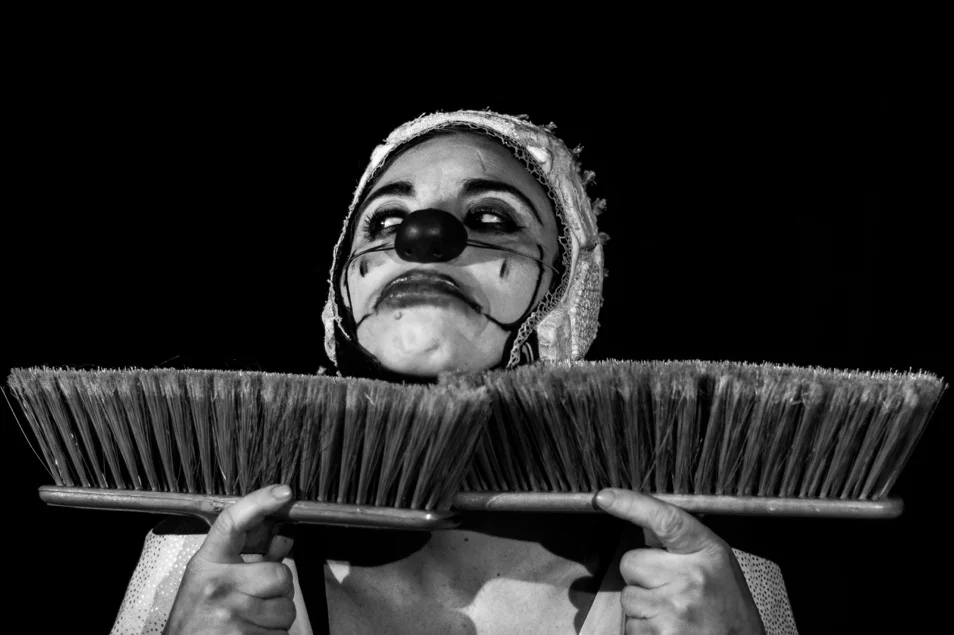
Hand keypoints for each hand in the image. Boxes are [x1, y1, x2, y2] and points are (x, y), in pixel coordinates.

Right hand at [164, 484, 296, 634]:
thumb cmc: (196, 619)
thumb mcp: (212, 584)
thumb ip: (250, 561)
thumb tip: (283, 540)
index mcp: (208, 564)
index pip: (232, 522)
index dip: (260, 502)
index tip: (283, 492)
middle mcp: (218, 585)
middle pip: (281, 575)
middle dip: (279, 591)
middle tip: (257, 602)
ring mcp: (230, 612)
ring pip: (286, 608)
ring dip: (277, 619)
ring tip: (250, 622)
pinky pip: (281, 634)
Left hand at [596, 489, 764, 634]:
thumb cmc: (728, 608)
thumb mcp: (715, 564)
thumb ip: (681, 543)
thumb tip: (642, 523)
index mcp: (707, 552)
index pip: (666, 519)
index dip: (631, 504)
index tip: (605, 497)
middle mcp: (690, 577)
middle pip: (630, 561)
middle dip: (641, 575)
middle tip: (669, 589)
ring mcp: (673, 608)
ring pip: (627, 596)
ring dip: (642, 605)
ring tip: (673, 613)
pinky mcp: (659, 634)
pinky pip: (630, 624)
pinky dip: (643, 629)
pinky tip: (667, 628)